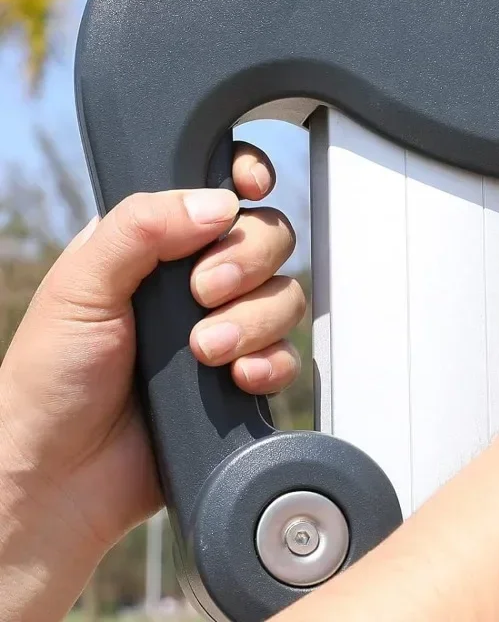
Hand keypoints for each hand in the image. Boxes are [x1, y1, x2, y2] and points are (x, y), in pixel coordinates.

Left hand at [0, 143, 302, 617]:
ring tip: (205, 351)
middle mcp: (195, 277)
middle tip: (203, 293)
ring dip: (252, 320)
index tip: (253, 187)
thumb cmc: (49, 381)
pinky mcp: (242, 374)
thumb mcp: (79, 286)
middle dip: (247, 261)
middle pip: (267, 235)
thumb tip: (218, 202)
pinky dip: (269, 363)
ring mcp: (223, 325)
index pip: (219, 188)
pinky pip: (287, 354)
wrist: (60, 481)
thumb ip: (141, 228)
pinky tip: (235, 379)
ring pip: (284, 293)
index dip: (248, 179)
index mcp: (153, 241)